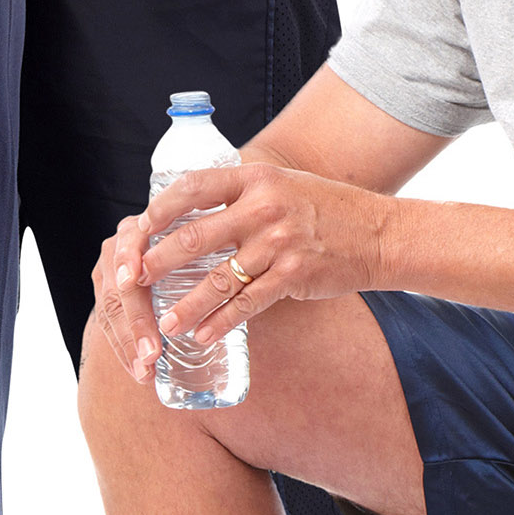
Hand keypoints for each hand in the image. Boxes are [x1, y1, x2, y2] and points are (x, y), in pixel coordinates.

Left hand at [105, 155, 396, 360]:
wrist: (381, 234)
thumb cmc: (326, 208)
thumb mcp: (282, 185)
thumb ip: (241, 193)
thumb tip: (191, 209)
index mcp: (255, 179)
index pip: (193, 187)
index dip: (159, 209)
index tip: (137, 228)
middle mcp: (263, 208)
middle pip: (194, 237)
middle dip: (157, 262)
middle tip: (132, 281)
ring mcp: (278, 244)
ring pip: (218, 279)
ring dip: (186, 304)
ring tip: (163, 322)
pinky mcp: (293, 276)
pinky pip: (248, 304)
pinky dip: (221, 322)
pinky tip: (203, 335)